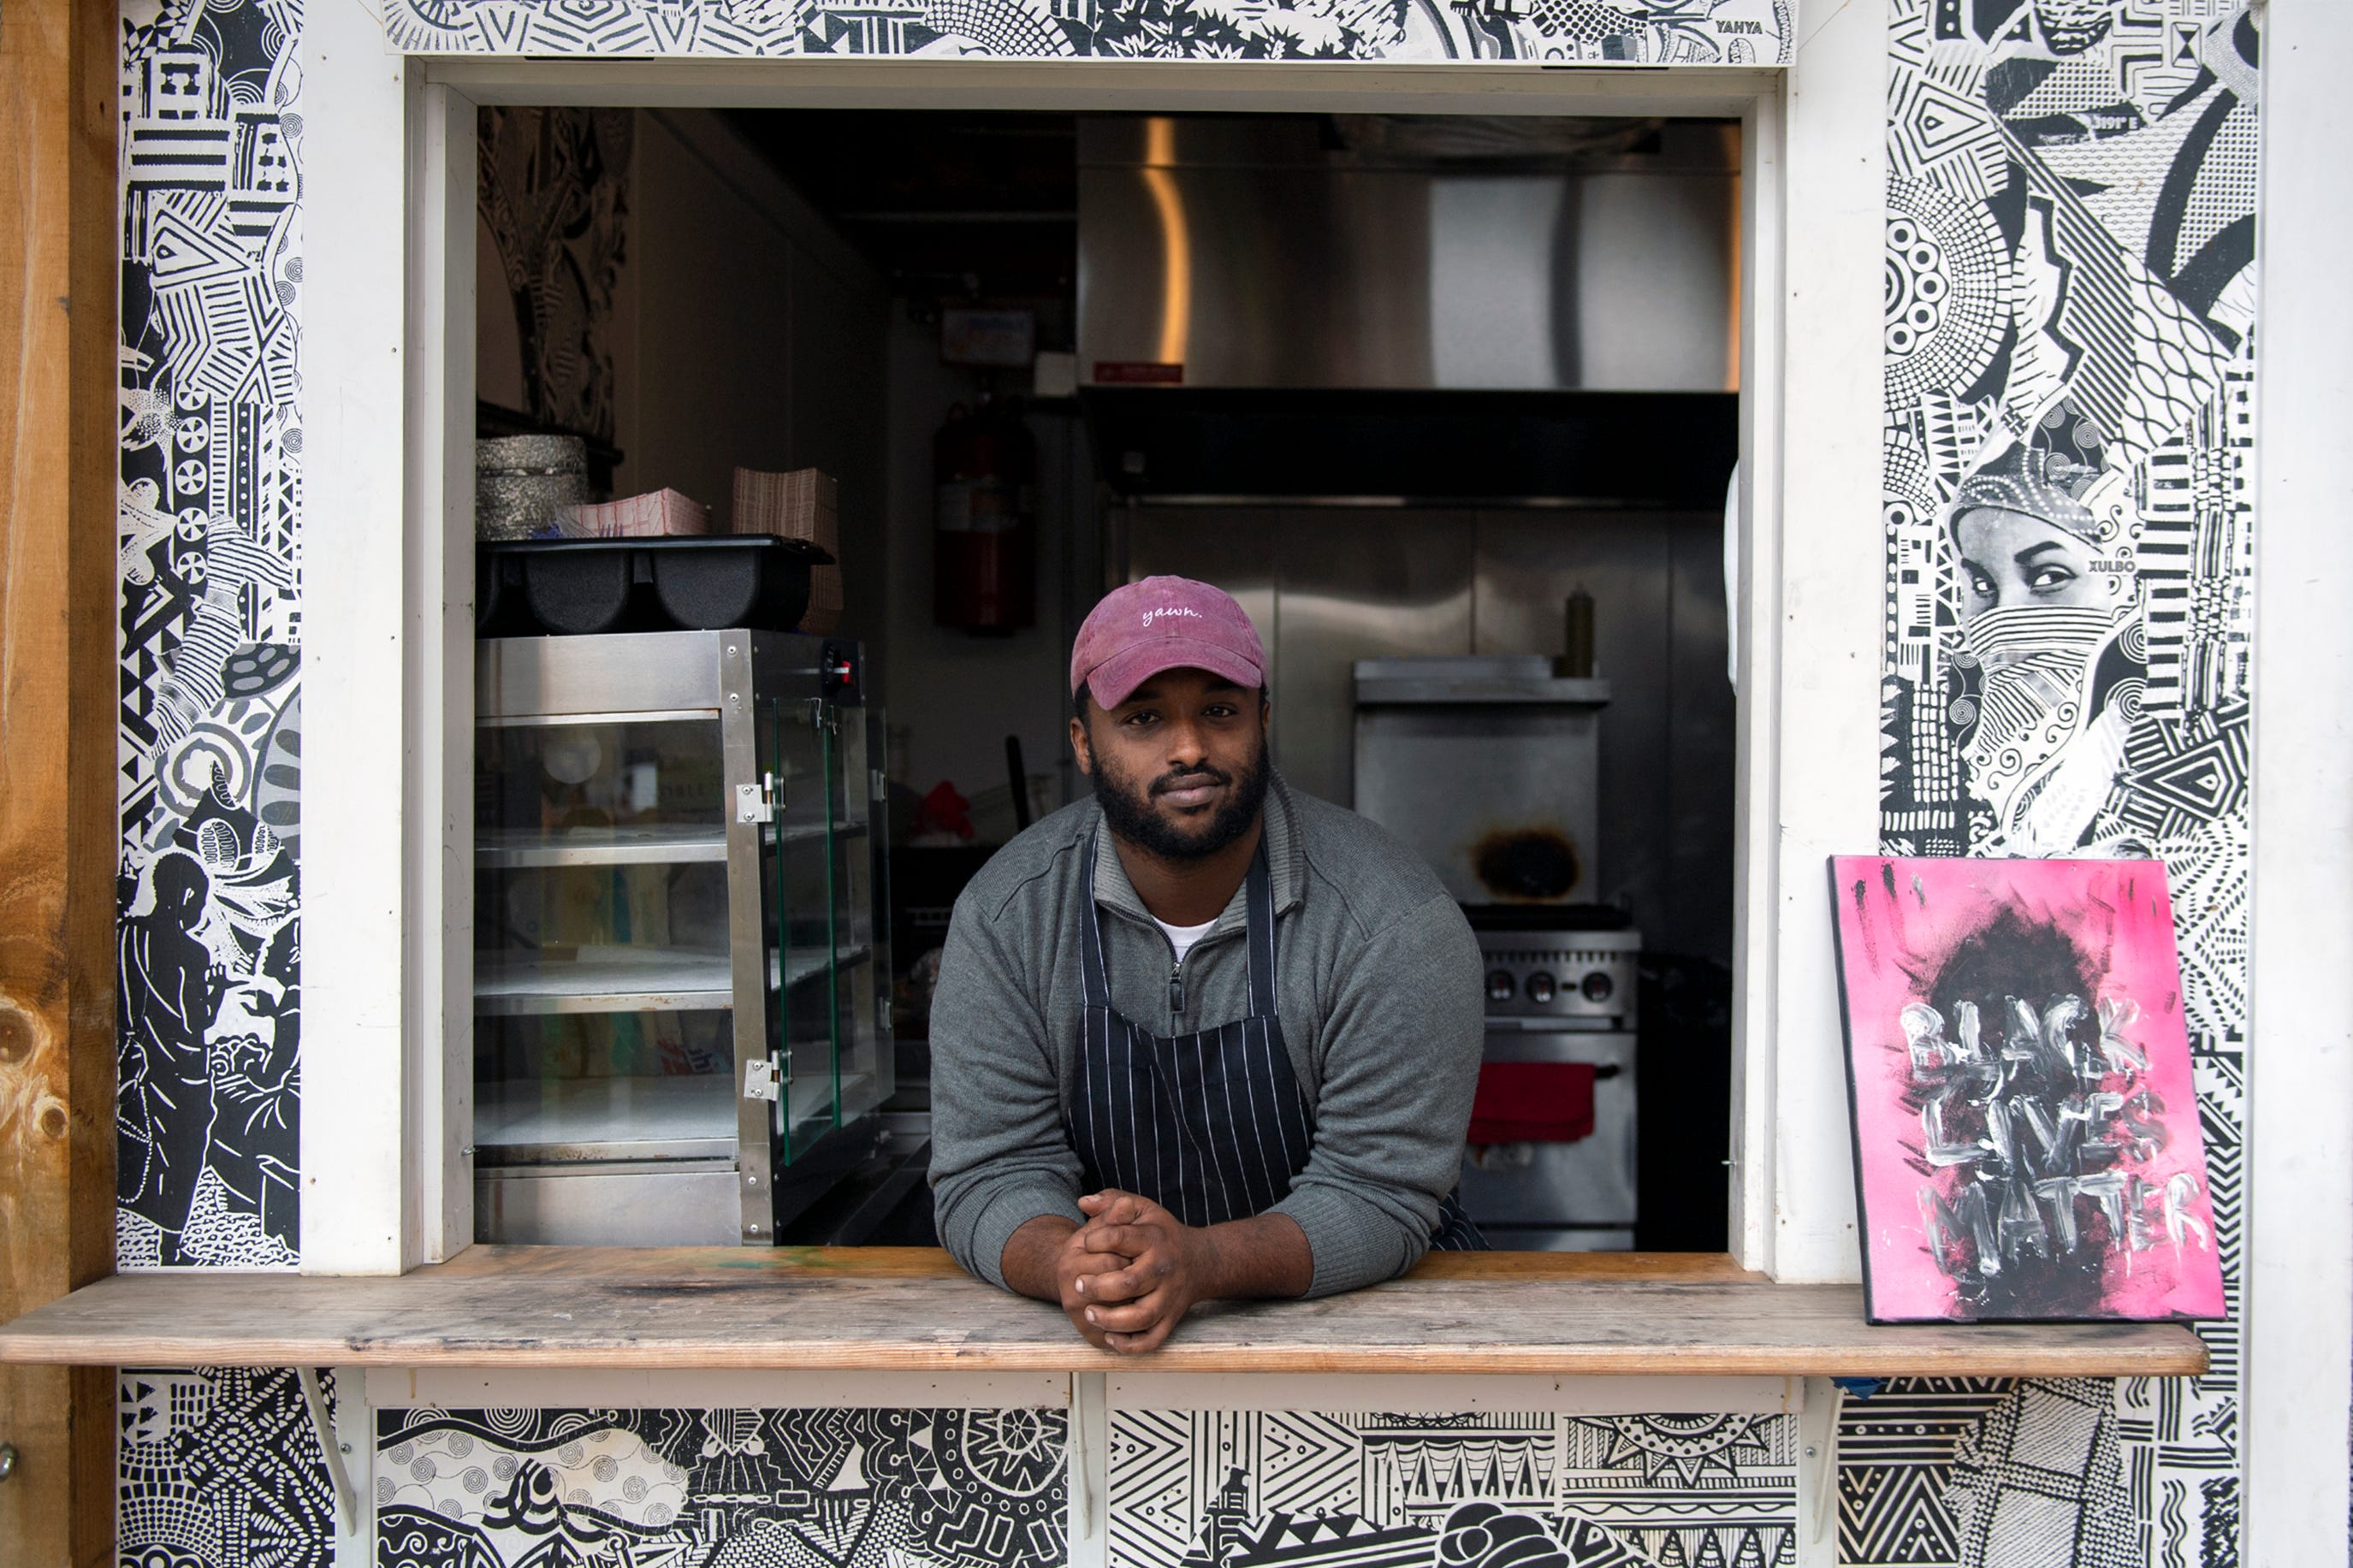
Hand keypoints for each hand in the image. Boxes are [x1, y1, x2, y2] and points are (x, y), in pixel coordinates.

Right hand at [999, 1213, 1135, 1352]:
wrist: (1083, 1278)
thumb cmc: (1101, 1249)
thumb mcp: (1104, 1223)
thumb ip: (1113, 1210)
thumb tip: (1124, 1205)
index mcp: (1071, 1257)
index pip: (1113, 1258)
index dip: (1133, 1255)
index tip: (1137, 1251)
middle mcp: (1070, 1290)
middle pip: (1120, 1286)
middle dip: (1138, 1278)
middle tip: (1145, 1270)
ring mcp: (1080, 1316)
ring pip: (1124, 1315)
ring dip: (1141, 1302)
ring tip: (1145, 1289)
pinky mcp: (1092, 1337)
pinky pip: (1122, 1338)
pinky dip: (1136, 1328)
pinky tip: (1141, 1310)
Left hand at [1070, 1190, 1213, 1353]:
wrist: (1200, 1261)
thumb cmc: (1161, 1235)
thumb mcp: (1142, 1209)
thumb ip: (1112, 1201)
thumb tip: (1082, 1202)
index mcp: (1155, 1239)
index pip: (1122, 1239)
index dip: (1097, 1240)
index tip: (1085, 1243)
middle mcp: (1164, 1269)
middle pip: (1130, 1283)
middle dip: (1098, 1287)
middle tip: (1078, 1284)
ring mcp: (1169, 1298)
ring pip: (1141, 1317)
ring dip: (1111, 1319)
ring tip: (1089, 1313)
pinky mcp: (1171, 1319)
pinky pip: (1152, 1339)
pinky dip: (1131, 1345)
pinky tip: (1110, 1338)